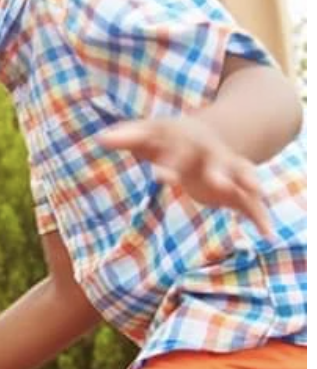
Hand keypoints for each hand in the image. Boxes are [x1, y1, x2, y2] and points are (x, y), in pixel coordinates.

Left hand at [100, 115, 270, 236]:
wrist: (206, 133)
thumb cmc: (168, 139)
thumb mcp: (149, 136)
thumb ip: (127, 138)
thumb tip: (100, 138)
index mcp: (187, 142)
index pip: (177, 150)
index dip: (170, 163)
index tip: (160, 175)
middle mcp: (211, 154)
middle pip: (216, 160)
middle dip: (217, 170)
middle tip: (217, 181)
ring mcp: (227, 169)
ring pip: (241, 175)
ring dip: (247, 183)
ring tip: (255, 191)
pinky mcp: (237, 187)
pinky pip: (253, 201)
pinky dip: (261, 216)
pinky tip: (268, 234)